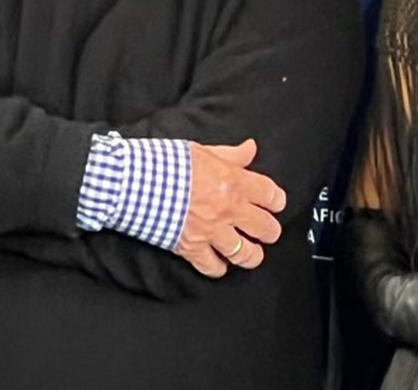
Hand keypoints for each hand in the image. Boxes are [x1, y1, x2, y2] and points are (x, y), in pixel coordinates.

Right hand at [174, 139, 285, 277]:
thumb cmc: (170, 163)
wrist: (139, 183)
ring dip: (252, 255)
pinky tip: (221, 263)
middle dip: (270, 231)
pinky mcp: (193, 248)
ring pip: (245, 253)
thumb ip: (231, 155)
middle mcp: (229, 209)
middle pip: (265, 228)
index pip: (271, 195)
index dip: (277, 201)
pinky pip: (214, 267)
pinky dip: (219, 268)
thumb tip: (251, 148)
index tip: (276, 203)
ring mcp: (212, 231)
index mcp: (234, 182)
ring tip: (252, 253)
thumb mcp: (204, 151)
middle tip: (268, 231)